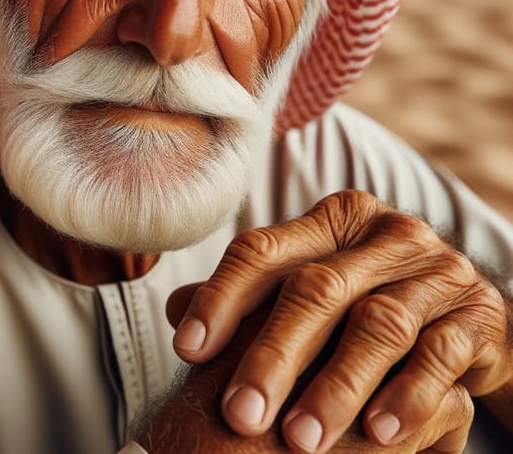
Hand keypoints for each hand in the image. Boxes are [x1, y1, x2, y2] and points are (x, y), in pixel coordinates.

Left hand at [167, 190, 512, 451]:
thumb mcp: (310, 281)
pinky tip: (380, 435)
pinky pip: (439, 353)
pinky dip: (408, 396)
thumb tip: (176, 312)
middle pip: (316, 288)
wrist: (462, 305)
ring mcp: (434, 269)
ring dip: (336, 385)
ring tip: (301, 440)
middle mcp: (382, 234)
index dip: (220, 297)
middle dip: (273, 354)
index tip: (188, 350)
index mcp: (332, 220)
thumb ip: (250, 295)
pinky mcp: (476, 312)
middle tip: (240, 414)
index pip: (263, 250)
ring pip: (377, 324)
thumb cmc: (366, 295)